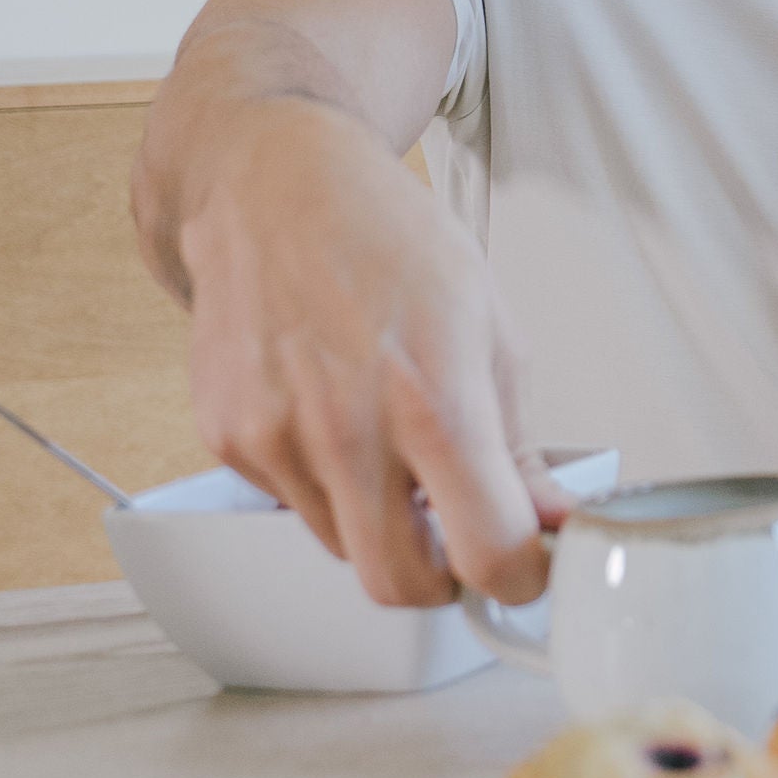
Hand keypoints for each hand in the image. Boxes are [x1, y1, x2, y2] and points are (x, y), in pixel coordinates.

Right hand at [175, 99, 562, 605]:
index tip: (530, 564)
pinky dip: (327, 488)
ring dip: (381, 525)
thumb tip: (551, 523)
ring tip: (394, 443)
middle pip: (401, 587)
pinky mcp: (227, 441)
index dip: (521, 576)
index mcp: (437, 401)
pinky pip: (293, 508)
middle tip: (462, 531)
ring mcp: (277, 439)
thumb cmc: (393, 246)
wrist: (277, 190)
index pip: (488, 551)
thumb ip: (522, 445)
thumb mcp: (494, 332)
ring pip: (344, 550)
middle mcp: (349, 430)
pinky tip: (338, 416)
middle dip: (442, 577)